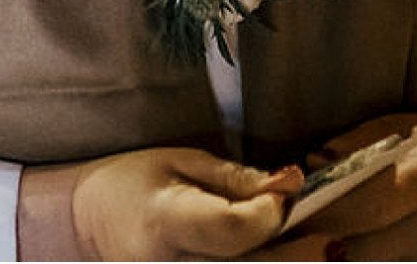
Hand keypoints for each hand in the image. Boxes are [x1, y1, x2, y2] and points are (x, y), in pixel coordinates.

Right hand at [72, 147, 303, 260]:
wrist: (84, 226)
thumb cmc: (130, 184)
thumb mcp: (178, 163)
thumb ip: (234, 180)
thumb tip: (290, 184)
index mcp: (165, 223)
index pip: (232, 230)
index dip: (270, 215)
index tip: (290, 190)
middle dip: (296, 258)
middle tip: (332, 245)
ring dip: (283, 263)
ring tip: (320, 252)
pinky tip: (278, 257)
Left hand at [266, 116, 416, 259]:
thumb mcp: (400, 128)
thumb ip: (355, 145)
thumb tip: (312, 163)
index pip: (366, 206)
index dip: (325, 213)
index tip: (291, 211)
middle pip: (364, 247)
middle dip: (323, 243)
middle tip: (286, 236)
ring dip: (340, 254)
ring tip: (304, 242)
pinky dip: (364, 256)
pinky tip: (337, 246)